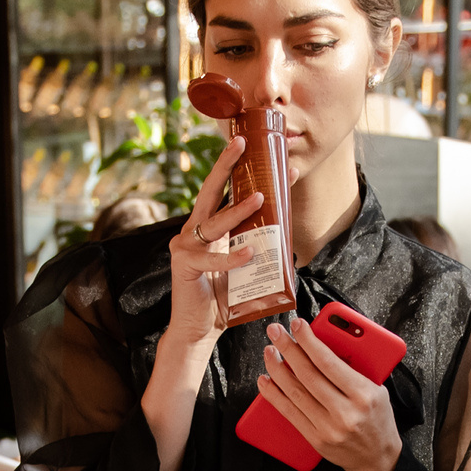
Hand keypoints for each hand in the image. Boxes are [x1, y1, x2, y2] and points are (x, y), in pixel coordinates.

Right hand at [163, 135, 260, 349]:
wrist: (198, 329)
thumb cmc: (221, 297)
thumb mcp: (243, 264)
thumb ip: (255, 244)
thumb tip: (286, 228)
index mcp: (207, 228)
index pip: (225, 192)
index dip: (241, 171)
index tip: (261, 152)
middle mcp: (194, 231)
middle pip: (209, 190)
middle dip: (226, 164)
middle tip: (241, 142)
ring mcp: (186, 246)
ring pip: (215, 221)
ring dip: (239, 209)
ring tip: (261, 197)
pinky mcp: (184, 265)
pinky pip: (212, 258)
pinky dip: (232, 256)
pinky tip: (250, 253)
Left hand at [256, 318, 406, 470]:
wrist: (377, 460)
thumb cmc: (378, 420)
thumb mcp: (377, 390)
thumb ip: (355, 369)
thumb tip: (325, 344)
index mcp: (363, 395)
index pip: (329, 362)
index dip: (309, 341)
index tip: (297, 325)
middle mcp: (345, 412)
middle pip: (308, 374)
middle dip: (288, 349)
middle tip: (275, 332)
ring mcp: (328, 428)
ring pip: (295, 392)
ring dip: (277, 369)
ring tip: (269, 351)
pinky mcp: (315, 439)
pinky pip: (289, 413)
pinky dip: (274, 395)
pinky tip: (266, 380)